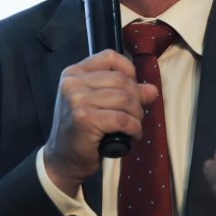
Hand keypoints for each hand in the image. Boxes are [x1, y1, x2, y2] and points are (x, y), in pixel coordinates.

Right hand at [44, 50, 157, 195]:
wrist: (63, 159)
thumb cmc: (82, 130)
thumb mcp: (100, 104)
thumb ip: (124, 92)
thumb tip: (152, 90)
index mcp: (74, 72)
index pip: (110, 57)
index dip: (129, 71)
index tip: (132, 89)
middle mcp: (72, 82)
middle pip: (121, 79)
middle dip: (137, 98)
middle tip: (137, 113)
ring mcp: (76, 100)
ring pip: (124, 99)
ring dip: (137, 114)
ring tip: (135, 125)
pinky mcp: (84, 118)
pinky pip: (122, 119)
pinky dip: (134, 127)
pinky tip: (133, 134)